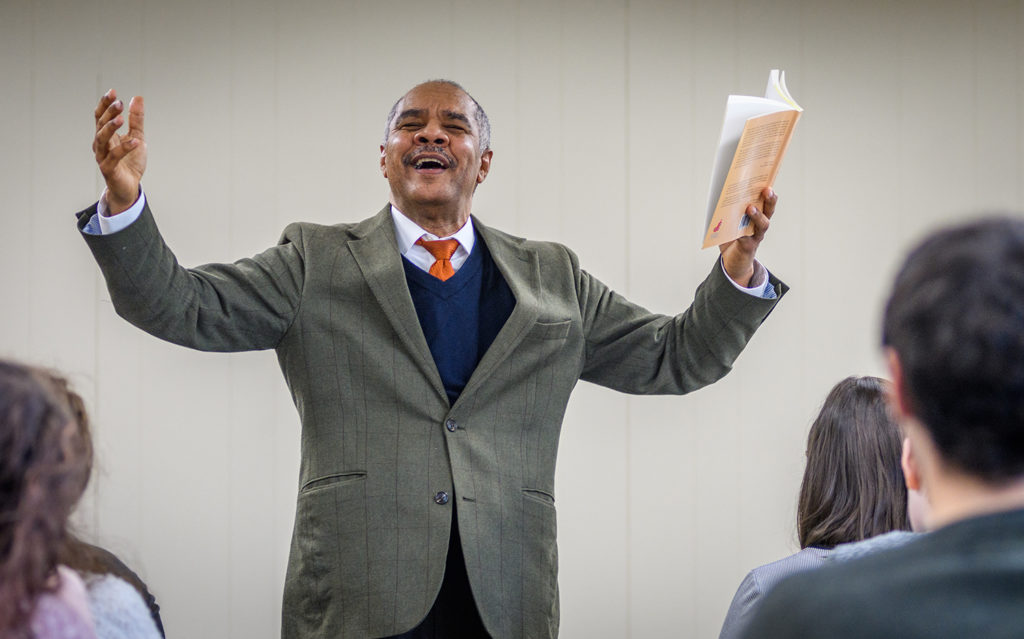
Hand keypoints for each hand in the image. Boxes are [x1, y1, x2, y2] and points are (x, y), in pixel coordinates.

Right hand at [93, 89, 146, 214]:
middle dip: (108, 112)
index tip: (112, 92)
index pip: (100, 116)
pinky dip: (124, 148)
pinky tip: (135, 142)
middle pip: (100, 124)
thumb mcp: (138, 137)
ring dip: (110, 127)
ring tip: (121, 118)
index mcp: (106, 135)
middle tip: (119, 103)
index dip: (104, 104)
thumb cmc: (130, 162)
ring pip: (101, 139)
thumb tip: (137, 98)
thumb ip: (137, 120)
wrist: (130, 187)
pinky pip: (114, 157)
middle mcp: (101, 144)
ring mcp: (103, 156)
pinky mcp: (109, 169)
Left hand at [719, 187, 775, 286]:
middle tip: (767, 189)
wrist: (733, 260)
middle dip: (769, 198)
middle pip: (769, 209)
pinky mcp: (749, 246)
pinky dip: (741, 234)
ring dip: (757, 215)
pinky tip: (737, 230)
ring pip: (763, 224)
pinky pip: (746, 239)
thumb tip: (720, 191)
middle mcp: (760, 223)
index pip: (765, 198)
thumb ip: (727, 207)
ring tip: (750, 208)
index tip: (768, 175)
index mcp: (758, 212)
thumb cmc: (731, 235)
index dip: (768, 187)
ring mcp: (756, 235)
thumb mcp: (728, 218)